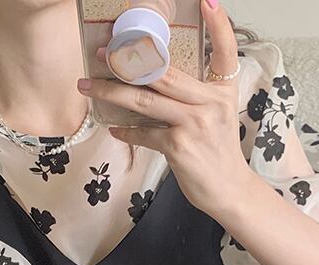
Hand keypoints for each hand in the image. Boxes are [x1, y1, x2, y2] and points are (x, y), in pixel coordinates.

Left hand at [76, 0, 251, 218]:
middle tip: (104, 53)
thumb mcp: (216, 117)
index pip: (225, 50)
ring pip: (146, 100)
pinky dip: (126, 131)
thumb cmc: (218, 154)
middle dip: (129, 60)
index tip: (207, 0)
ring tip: (89, 86)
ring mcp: (195, 124)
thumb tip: (154, 84)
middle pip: (164, 73)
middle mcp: (211, 103)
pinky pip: (144, 133)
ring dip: (112, 92)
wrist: (229, 191)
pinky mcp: (179, 147)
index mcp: (223, 91)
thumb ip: (194, 97)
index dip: (218, 24)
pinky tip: (114, 127)